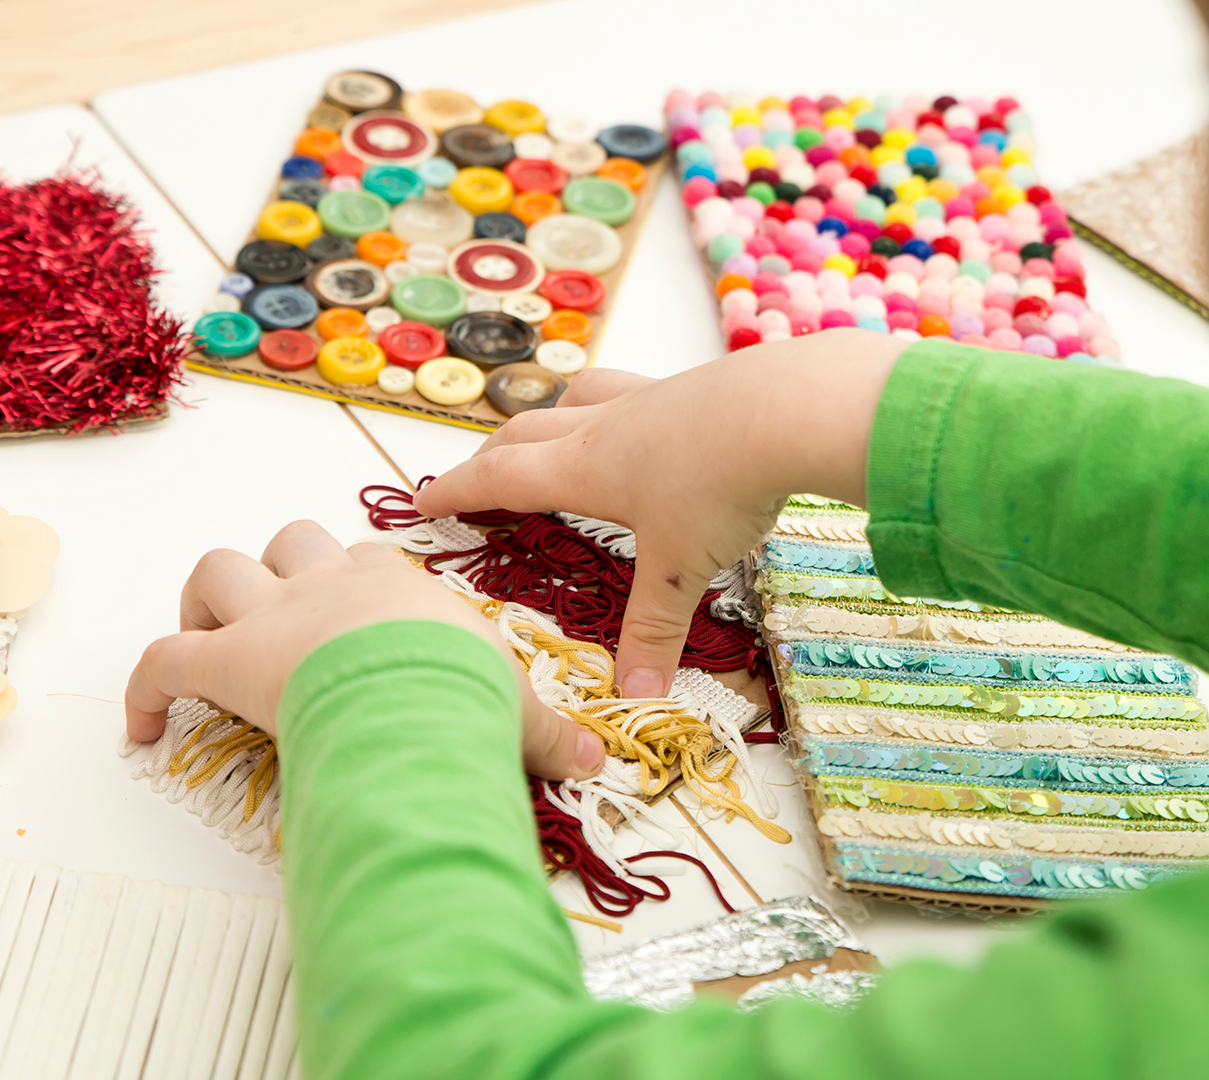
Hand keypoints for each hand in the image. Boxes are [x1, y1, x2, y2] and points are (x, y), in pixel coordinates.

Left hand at [125, 520, 605, 780]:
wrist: (420, 698)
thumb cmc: (468, 696)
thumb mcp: (519, 711)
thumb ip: (550, 735)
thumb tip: (599, 761)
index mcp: (396, 589)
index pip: (363, 565)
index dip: (350, 589)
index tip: (355, 629)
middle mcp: (329, 587)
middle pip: (286, 545)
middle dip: (273, 575)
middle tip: (274, 623)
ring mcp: (273, 617)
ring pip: (215, 573)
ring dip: (202, 606)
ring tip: (205, 645)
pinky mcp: (224, 662)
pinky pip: (160, 661)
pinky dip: (142, 689)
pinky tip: (139, 729)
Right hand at [415, 329, 904, 698]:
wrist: (786, 409)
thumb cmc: (719, 487)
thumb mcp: (681, 569)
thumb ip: (654, 631)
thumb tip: (636, 694)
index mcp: (583, 469)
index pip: (499, 479)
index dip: (456, 491)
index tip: (422, 501)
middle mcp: (603, 426)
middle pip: (525, 433)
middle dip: (491, 458)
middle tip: (474, 479)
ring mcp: (647, 398)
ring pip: (575, 399)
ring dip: (548, 418)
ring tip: (546, 434)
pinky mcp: (690, 385)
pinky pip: (629, 391)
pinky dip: (610, 405)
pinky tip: (639, 423)